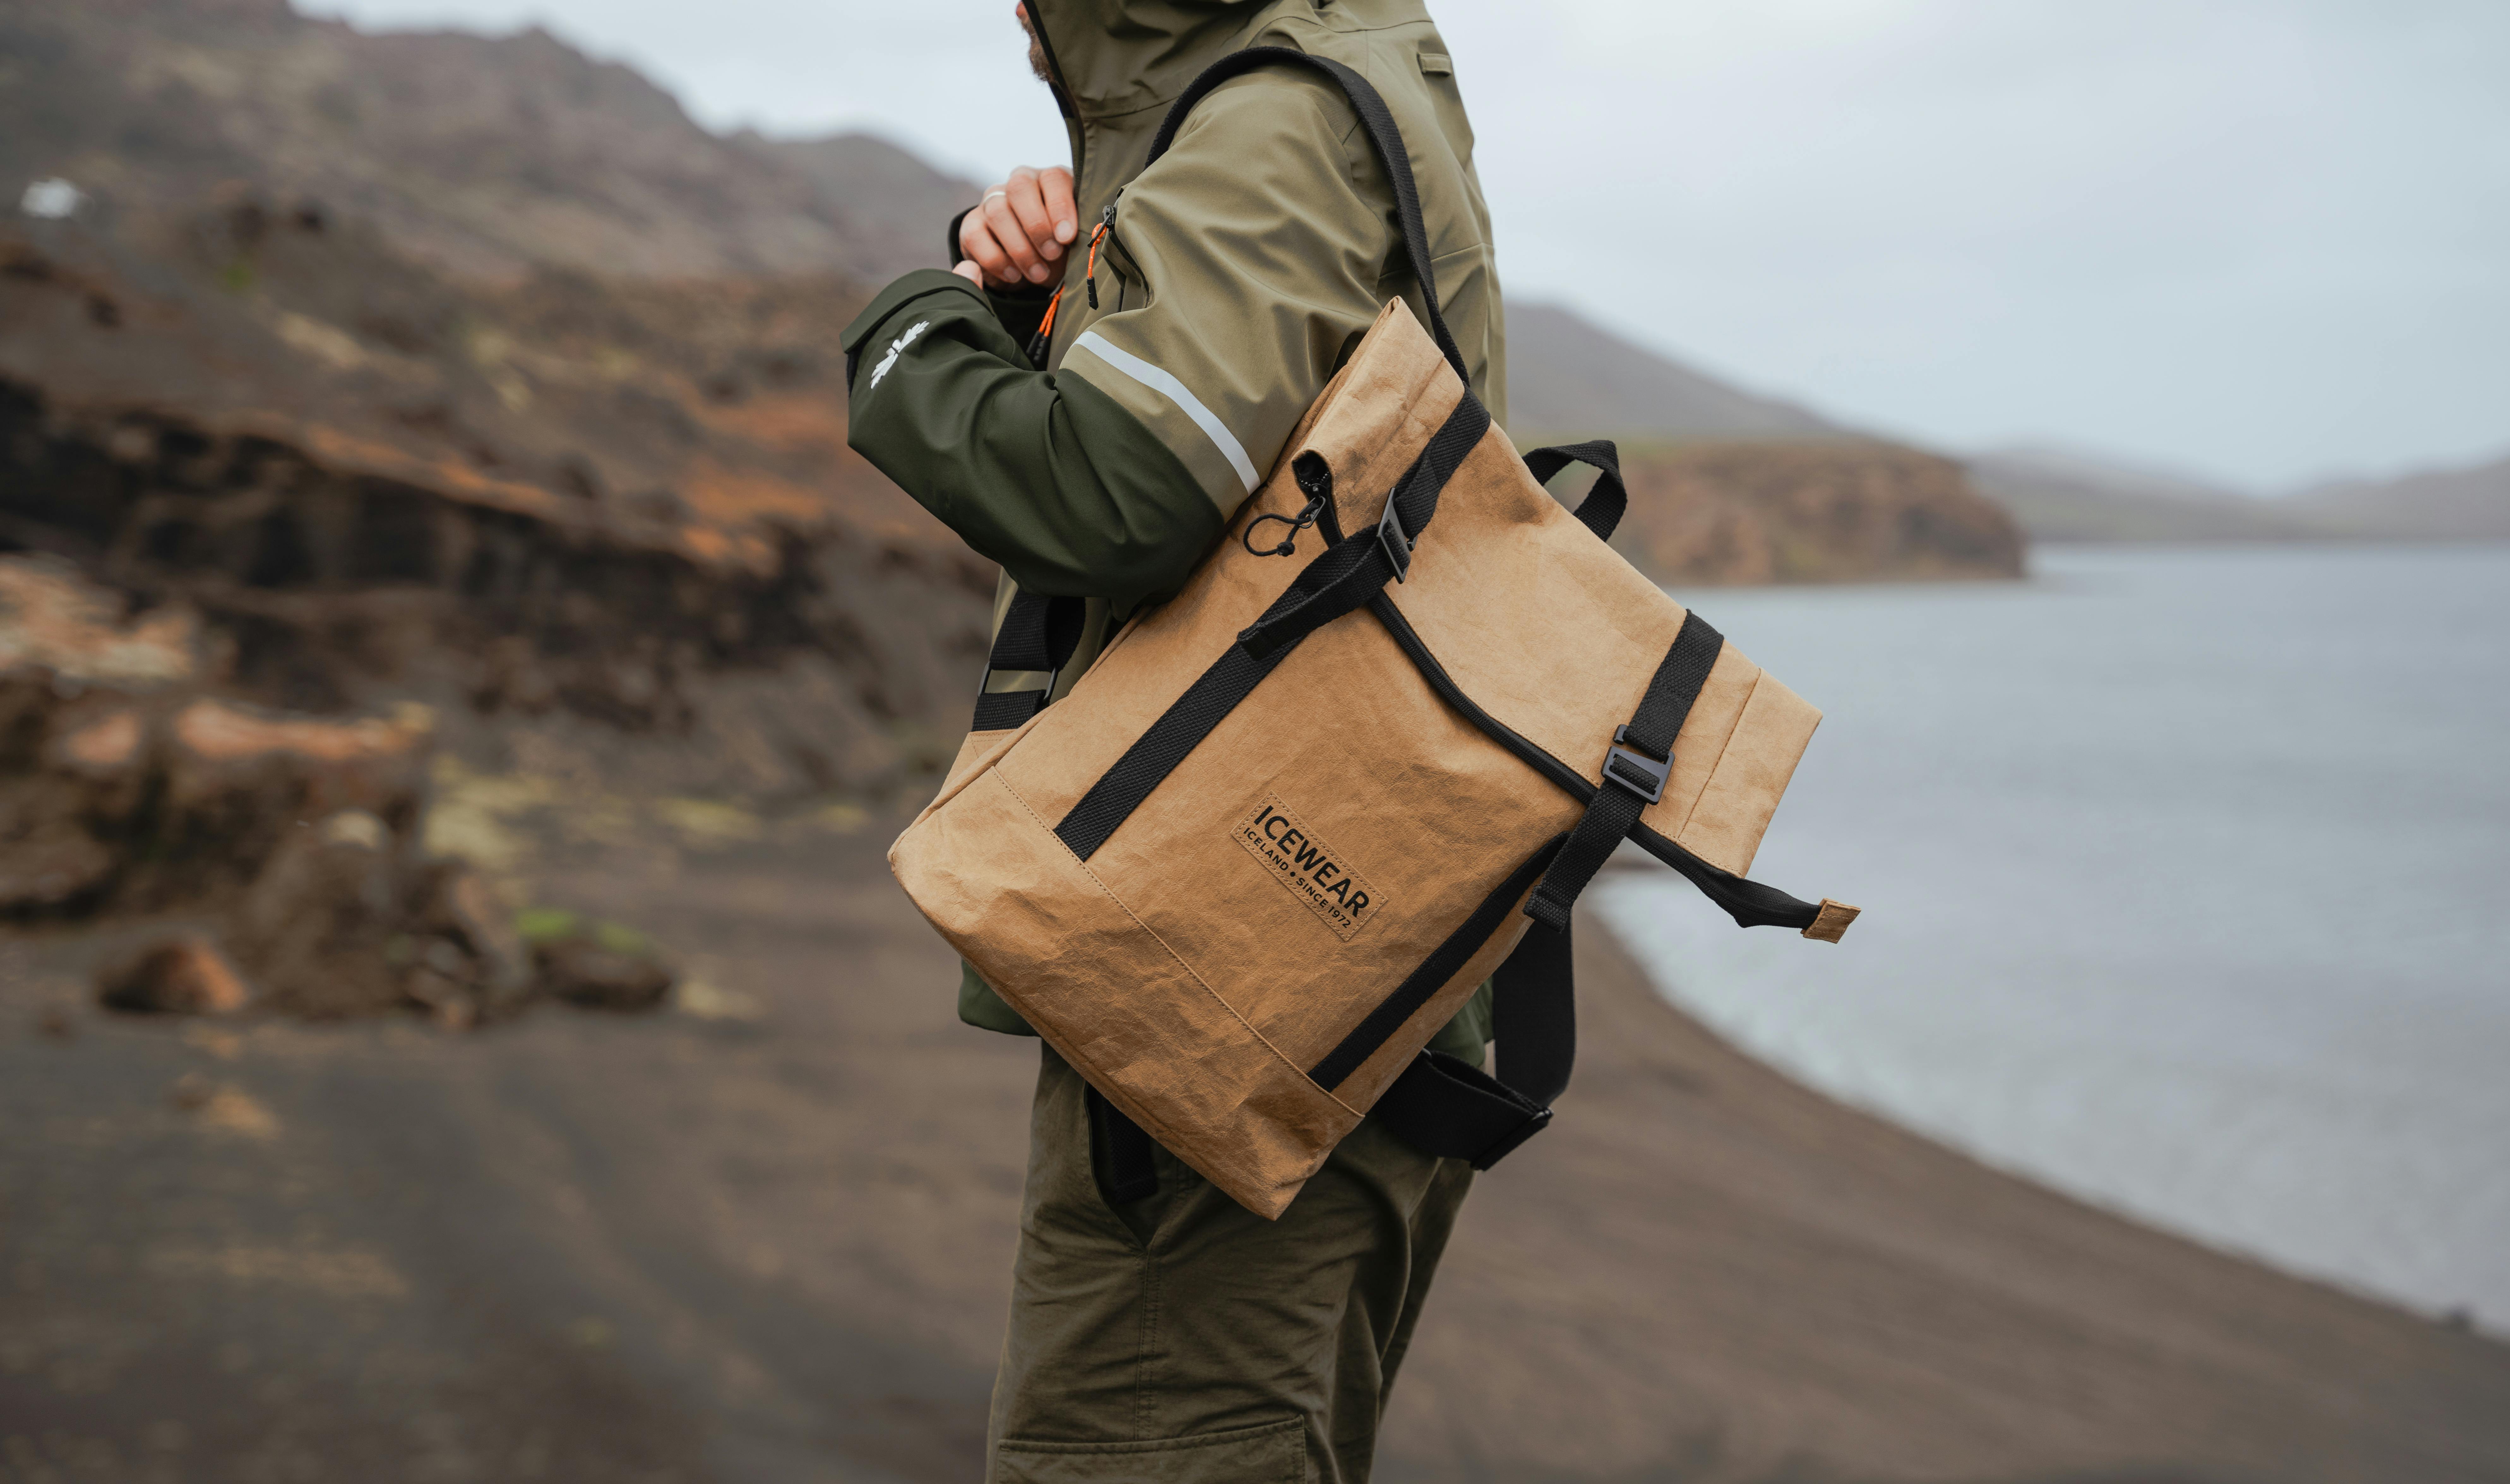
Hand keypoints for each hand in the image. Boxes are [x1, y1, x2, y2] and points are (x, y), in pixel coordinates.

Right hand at [959, 165, 1077, 288]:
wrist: (1031, 267)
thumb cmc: (1060, 248)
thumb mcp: (1075, 241)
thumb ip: (1082, 233)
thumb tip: (1093, 236)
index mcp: (1050, 181)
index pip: (1053, 178)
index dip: (1060, 206)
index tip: (1067, 237)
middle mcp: (1019, 184)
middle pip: (1020, 188)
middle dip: (1037, 225)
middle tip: (1052, 254)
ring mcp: (992, 201)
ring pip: (997, 212)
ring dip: (1020, 248)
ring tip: (1038, 273)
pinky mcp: (972, 223)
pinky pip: (975, 236)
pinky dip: (996, 260)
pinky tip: (1014, 275)